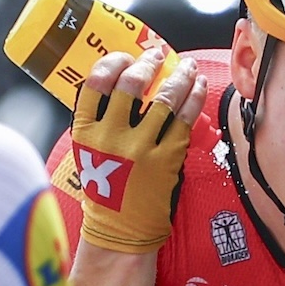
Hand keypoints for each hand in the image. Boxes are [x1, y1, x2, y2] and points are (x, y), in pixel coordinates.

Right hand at [67, 46, 206, 254]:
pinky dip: (194, 97)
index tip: (126, 56)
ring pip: (164, 97)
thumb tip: (122, 84)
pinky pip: (185, 119)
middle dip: (148, 62)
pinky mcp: (167, 159)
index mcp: (86, 131)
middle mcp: (111, 136)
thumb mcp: (89, 152)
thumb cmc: (105, 191)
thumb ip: (99, 121)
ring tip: (187, 65)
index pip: (96, 82)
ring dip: (179, 74)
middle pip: (131, 83)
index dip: (114, 62)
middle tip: (158, 54)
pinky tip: (198, 86)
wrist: (120, 230)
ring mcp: (141, 147)